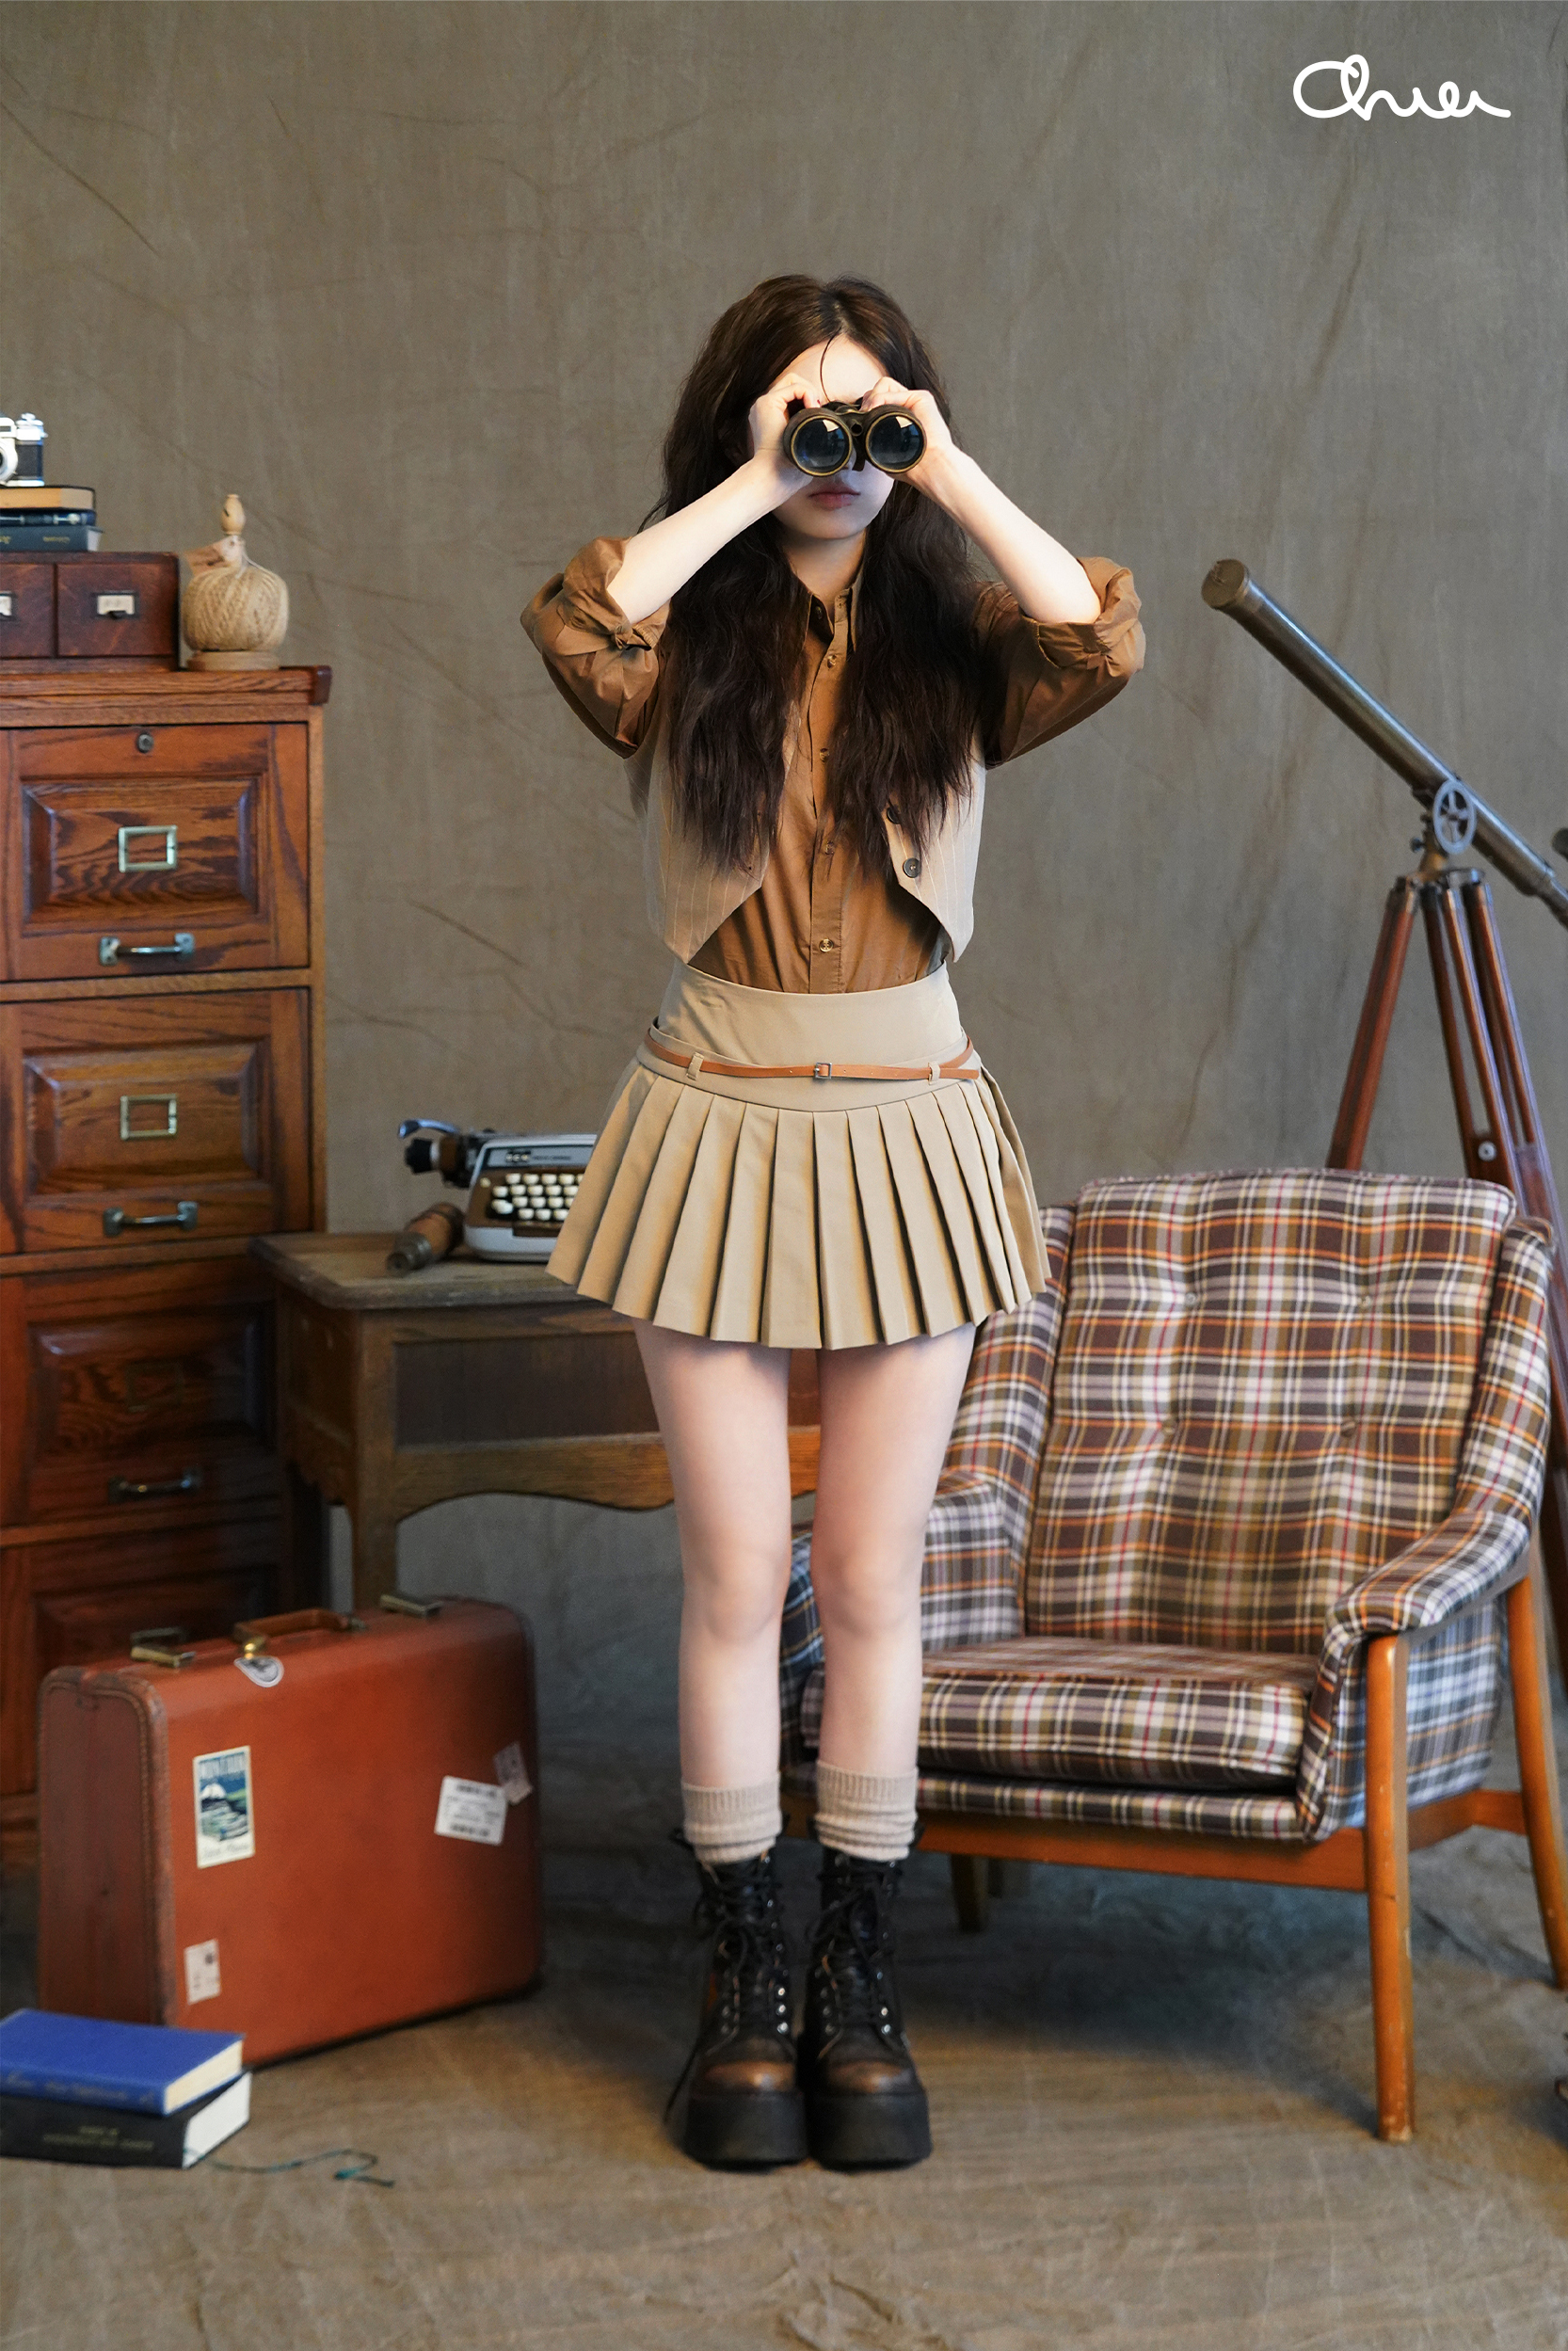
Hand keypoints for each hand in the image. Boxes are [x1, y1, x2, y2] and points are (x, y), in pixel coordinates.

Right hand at [746, 369, 823, 490]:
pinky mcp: (767, 403)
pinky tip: (812, 408)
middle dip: (809, 392)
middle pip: (793, 383)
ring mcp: (764, 403)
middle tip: (817, 410)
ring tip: (814, 409)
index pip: (793, 394)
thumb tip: (829, 429)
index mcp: (772, 416)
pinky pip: (793, 386)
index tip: (818, 416)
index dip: (809, 399)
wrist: (774, 476)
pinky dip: (806, 393)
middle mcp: (765, 407)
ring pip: (793, 380)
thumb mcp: (802, 446)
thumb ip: (809, 433)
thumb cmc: (788, 469)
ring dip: (809, 391)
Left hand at [857, 376, 955, 488]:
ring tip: (869, 413)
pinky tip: (874, 411)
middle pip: (879, 391)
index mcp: (900, 418)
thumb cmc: (911, 465)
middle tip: (863, 417)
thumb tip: (860, 432)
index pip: (878, 402)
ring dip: (872, 397)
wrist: (929, 466)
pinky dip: (879, 398)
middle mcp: (907, 407)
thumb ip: (876, 438)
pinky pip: (891, 390)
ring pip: (884, 385)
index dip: (867, 408)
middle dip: (868, 402)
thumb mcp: (886, 452)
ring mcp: (914, 401)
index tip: (859, 421)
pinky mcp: (921, 397)